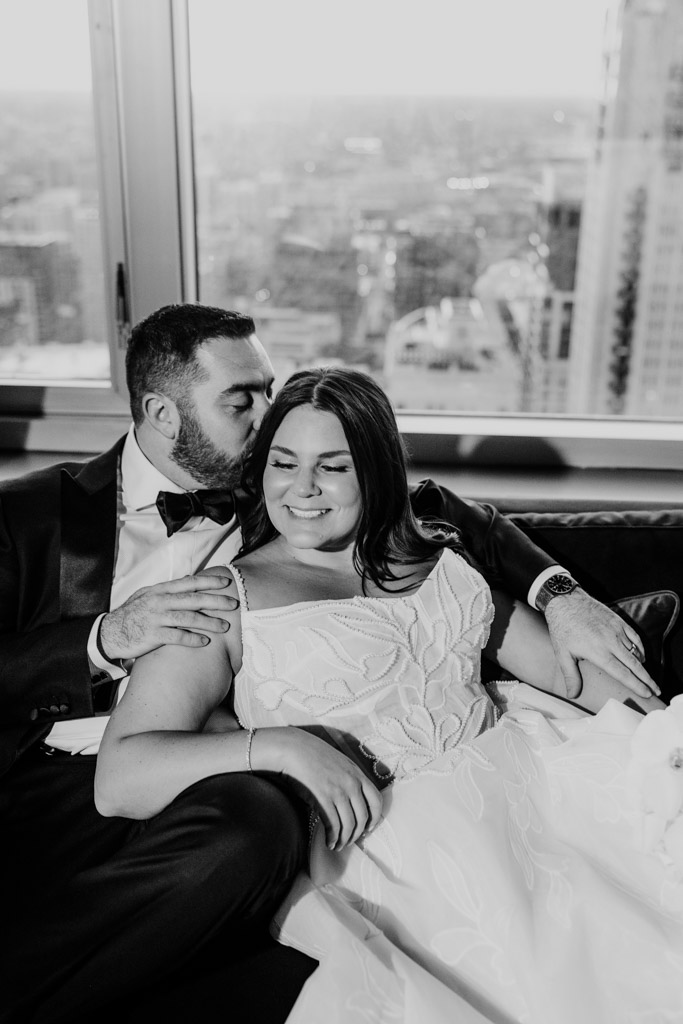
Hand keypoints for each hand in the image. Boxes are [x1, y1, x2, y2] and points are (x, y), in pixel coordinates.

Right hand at [99, 571, 237, 660]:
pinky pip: (177, 636)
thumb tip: (188, 578)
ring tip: (225, 626)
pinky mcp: (152, 635)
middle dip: (216, 601)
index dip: (209, 582)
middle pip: (194, 599)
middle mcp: (160, 601)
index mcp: (160, 590)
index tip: (226, 583)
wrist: (109, 633)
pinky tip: (205, 642)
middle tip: (234, 604)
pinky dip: (192, 639)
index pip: (189, 583)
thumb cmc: (132, 614)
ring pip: (188, 618)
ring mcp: (156, 618)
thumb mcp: (147, 595)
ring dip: (209, 622)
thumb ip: (168, 589)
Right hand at [256, 728, 383, 850]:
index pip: (377, 800)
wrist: (294, 749)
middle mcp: (352, 784)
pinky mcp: (323, 799)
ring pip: (349, 825)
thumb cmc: (313, 755)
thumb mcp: (339, 762)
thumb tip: (352, 798)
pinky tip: (329, 842)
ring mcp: (338, 792)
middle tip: (350, 841)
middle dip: (357, 834)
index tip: (369, 827)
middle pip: (363, 817)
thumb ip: (349, 778)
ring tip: (338, 846)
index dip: (375, 817)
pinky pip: (333, 825)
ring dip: (344, 840)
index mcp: (358, 773)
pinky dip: (333, 838)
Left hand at [544, 588, 659, 700]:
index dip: (636, 685)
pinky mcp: (618, 621)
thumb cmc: (562, 628)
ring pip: (636, 652)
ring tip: (647, 679)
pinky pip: (635, 637)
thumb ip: (570, 676)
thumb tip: (572, 695)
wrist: (566, 601)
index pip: (622, 673)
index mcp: (598, 652)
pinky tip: (641, 657)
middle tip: (657, 691)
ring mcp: (616, 630)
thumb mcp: (563, 654)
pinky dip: (640, 649)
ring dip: (643, 666)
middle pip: (635, 665)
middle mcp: (611, 642)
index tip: (647, 694)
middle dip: (647, 680)